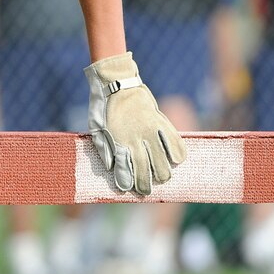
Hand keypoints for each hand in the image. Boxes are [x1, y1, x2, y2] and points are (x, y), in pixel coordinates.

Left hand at [85, 52, 186, 195]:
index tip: (127, 190)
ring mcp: (150, 130)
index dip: (127, 182)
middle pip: (147, 169)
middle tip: (146, 190)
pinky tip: (175, 159)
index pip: (125, 169)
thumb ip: (104, 148)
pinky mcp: (160, 121)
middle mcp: (136, 137)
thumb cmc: (103, 107)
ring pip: (163, 160)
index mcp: (118, 140)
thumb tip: (111, 167)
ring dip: (163, 173)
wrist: (116, 82)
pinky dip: (178, 153)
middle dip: (146, 184)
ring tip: (161, 177)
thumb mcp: (96, 128)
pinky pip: (175, 141)